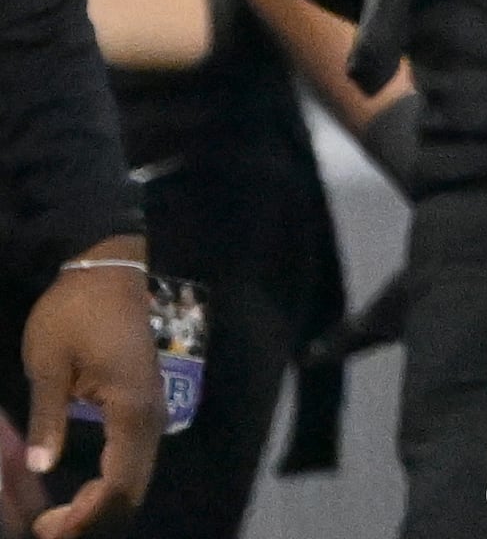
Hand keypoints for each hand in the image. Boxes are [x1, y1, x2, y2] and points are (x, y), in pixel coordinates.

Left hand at [22, 249, 158, 538]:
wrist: (109, 269)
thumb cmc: (74, 312)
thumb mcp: (48, 364)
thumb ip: (46, 419)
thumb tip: (39, 467)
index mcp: (129, 408)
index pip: (117, 482)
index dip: (84, 515)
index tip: (46, 528)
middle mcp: (150, 415)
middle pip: (133, 487)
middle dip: (94, 518)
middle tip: (48, 529)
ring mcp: (152, 409)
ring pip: (137, 476)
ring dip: (103, 503)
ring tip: (60, 517)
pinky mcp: (145, 404)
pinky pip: (135, 458)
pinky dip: (112, 483)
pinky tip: (82, 490)